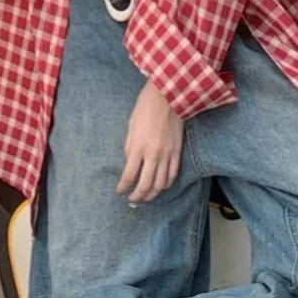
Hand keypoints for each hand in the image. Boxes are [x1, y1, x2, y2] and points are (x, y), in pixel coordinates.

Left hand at [116, 79, 183, 202]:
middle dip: (137, 195)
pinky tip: (160, 186)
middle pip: (145, 184)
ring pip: (160, 184)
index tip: (120, 191)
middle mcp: (153, 155)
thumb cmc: (145, 108)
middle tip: (132, 199)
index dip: (123, 187)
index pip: (129, 175)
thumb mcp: (131, 126)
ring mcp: (167, 155)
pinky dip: (166, 184)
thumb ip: (130, 147)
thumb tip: (130, 162)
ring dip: (152, 193)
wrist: (168, 98)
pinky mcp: (178, 153)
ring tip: (146, 196)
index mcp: (138, 147)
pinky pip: (172, 175)